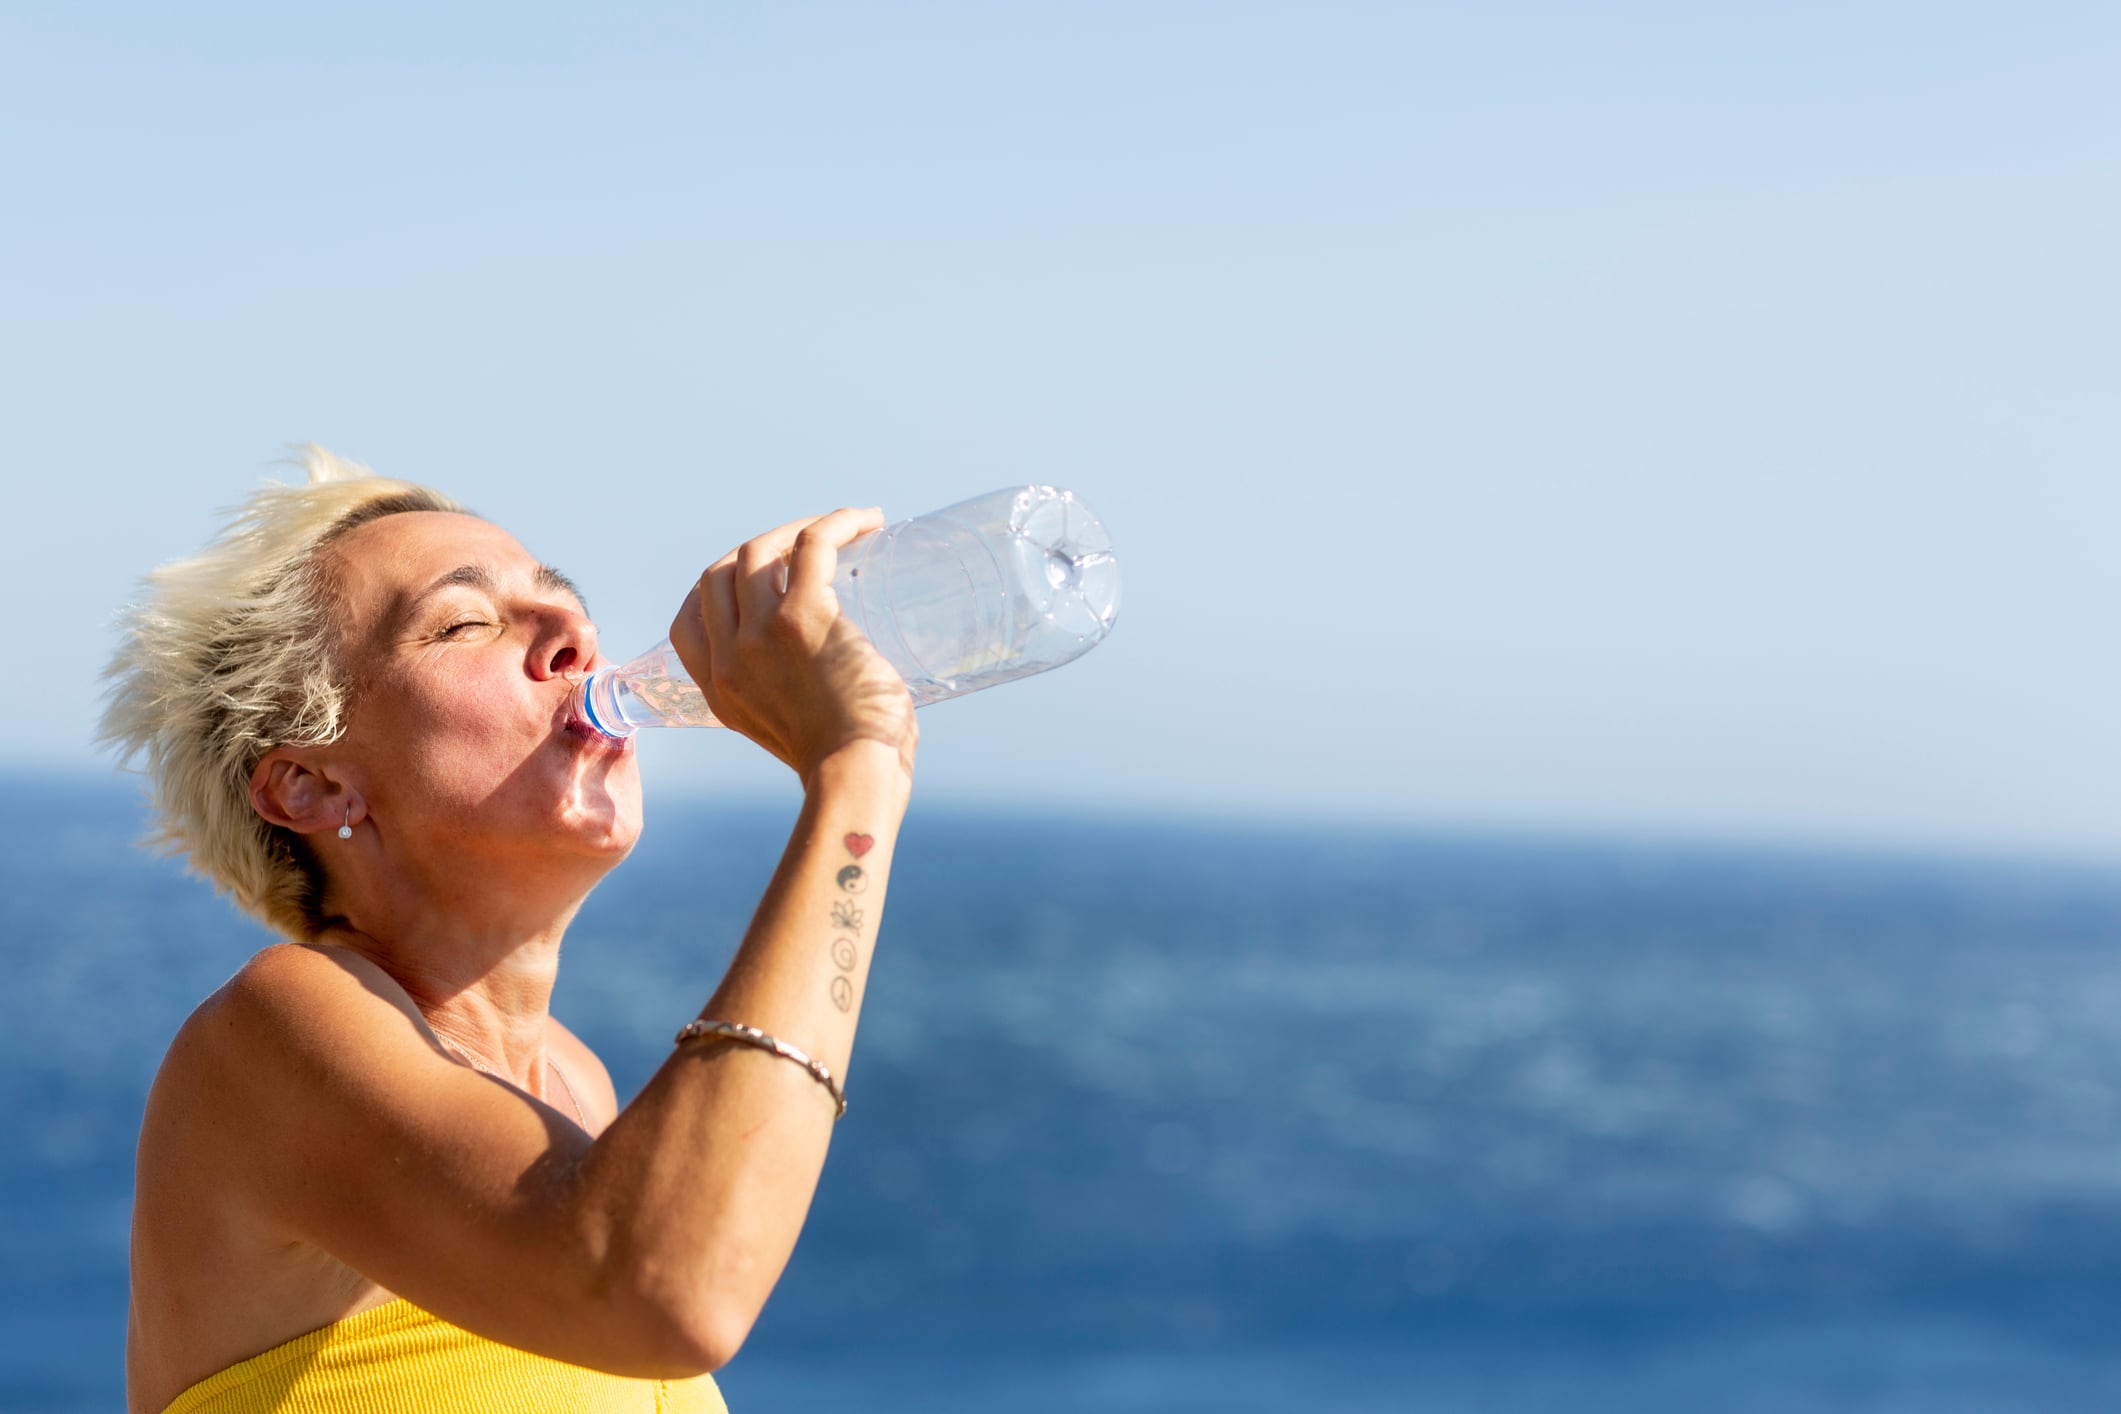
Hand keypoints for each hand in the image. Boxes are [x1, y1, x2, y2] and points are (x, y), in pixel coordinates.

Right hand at [669, 508, 917, 785]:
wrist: (858, 778)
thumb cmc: (849, 768)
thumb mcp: (792, 738)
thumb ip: (795, 710)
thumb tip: (839, 687)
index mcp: (718, 693)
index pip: (688, 622)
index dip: (714, 591)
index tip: (755, 580)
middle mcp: (728, 658)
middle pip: (718, 573)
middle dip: (757, 550)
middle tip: (805, 548)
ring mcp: (760, 634)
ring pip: (758, 549)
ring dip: (797, 528)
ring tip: (843, 527)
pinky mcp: (803, 616)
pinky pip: (812, 544)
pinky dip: (837, 522)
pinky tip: (866, 519)